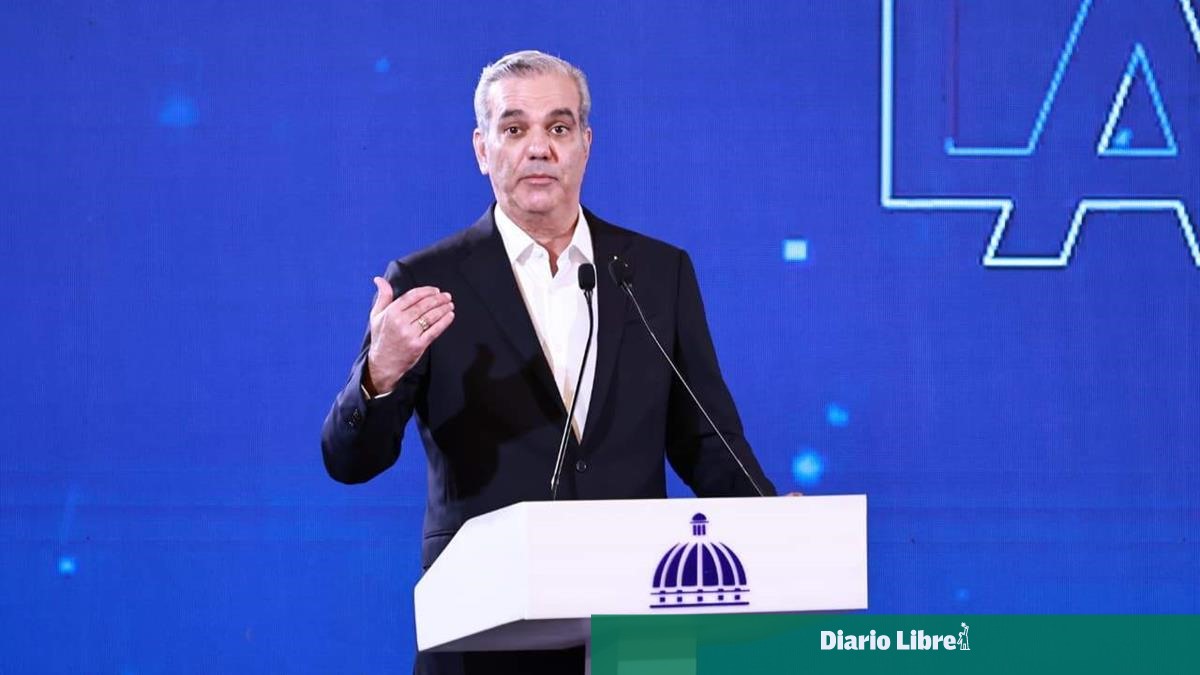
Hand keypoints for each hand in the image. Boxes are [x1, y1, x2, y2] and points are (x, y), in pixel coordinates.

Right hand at [365, 278, 454, 393]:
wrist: (383, 363)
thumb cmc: (381, 337)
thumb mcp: (376, 315)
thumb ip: (383, 296)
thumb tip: (379, 279)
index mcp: (391, 313)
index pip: (412, 296)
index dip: (426, 291)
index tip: (435, 290)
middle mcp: (400, 322)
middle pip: (423, 306)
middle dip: (438, 299)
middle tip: (447, 296)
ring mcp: (410, 334)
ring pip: (430, 317)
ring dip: (443, 309)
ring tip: (450, 304)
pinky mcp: (418, 345)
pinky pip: (434, 330)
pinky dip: (444, 322)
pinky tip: (450, 316)